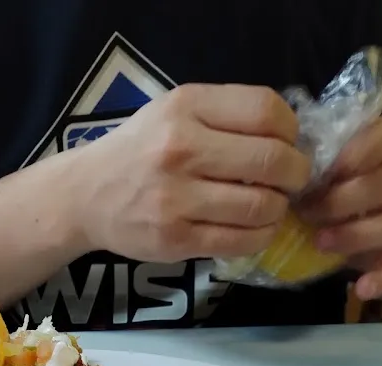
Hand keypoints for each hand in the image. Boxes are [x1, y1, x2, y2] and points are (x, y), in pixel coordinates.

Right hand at [73, 84, 311, 262]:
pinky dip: (260, 237)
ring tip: (273, 207)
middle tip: (293, 181)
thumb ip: (224, 116)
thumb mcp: (174, 112)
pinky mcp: (175, 240)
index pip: (265, 111)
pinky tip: (256, 229)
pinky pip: (238, 241)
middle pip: (271, 161)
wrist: (85, 196)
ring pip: (260, 207)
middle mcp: (180, 151)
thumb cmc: (138, 151)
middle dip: (296, 174)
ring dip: (279, 209)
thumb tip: (289, 137)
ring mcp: (176, 200)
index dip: (292, 131)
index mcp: (185, 108)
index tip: (289, 144)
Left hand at [299, 114, 381, 300]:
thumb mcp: (309, 157)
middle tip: (307, 211)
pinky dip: (381, 278)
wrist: (311, 211)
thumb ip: (312, 154)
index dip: (357, 154)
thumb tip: (291, 162)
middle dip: (344, 199)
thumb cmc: (313, 175)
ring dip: (356, 234)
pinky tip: (360, 288)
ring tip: (319, 242)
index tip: (325, 172)